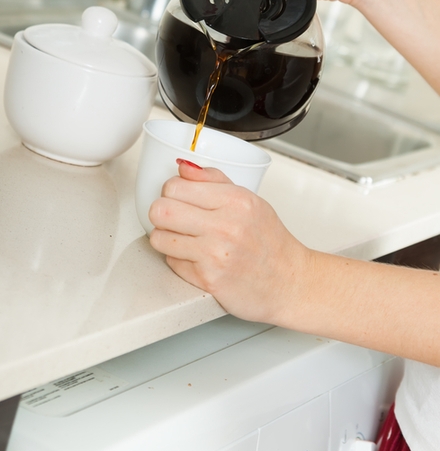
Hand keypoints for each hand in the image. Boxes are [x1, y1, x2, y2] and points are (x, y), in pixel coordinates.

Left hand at [148, 161, 312, 324]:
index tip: (177, 197)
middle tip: (173, 217)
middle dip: (161, 212)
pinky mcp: (208, 280)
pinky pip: (171, 263)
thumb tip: (183, 167)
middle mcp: (225, 226)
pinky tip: (196, 258)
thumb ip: (213, 180)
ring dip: (165, 237)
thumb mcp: (249, 200)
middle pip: (161, 210)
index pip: (175, 186)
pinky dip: (178, 260)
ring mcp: (215, 255)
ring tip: (182, 238)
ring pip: (159, 238)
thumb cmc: (270, 242)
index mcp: (235, 201)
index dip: (170, 191)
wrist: (290, 283)